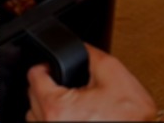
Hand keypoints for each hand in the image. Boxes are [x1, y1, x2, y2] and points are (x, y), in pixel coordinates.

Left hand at [26, 43, 155, 121]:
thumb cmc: (130, 121)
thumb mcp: (117, 78)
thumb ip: (93, 56)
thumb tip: (81, 48)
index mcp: (57, 107)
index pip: (34, 75)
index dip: (47, 66)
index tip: (54, 68)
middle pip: (32, 94)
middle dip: (49, 86)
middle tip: (69, 86)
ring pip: (36, 113)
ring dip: (49, 105)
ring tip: (70, 103)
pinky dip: (55, 119)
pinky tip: (72, 116)